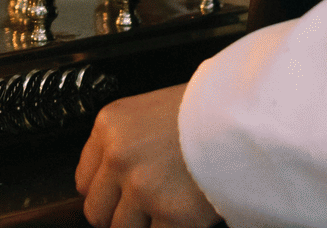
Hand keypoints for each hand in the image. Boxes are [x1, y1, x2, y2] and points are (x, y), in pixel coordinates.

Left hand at [77, 85, 221, 227]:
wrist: (243, 114)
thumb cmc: (204, 110)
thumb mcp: (148, 112)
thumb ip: (124, 144)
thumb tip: (114, 182)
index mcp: (109, 127)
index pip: (83, 180)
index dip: (103, 194)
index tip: (117, 198)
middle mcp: (118, 157)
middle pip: (96, 211)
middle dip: (118, 215)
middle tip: (142, 210)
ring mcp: (143, 188)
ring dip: (144, 225)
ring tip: (166, 208)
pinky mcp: (173, 214)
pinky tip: (184, 216)